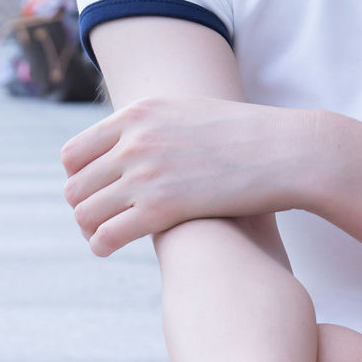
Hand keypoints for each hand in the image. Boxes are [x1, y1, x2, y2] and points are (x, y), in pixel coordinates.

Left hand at [61, 96, 298, 254]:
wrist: (286, 152)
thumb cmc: (246, 137)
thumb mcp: (189, 113)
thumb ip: (155, 124)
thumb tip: (137, 142)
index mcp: (137, 114)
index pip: (74, 153)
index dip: (77, 178)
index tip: (93, 192)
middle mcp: (135, 141)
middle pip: (75, 185)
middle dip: (82, 207)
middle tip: (96, 220)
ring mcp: (146, 174)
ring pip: (85, 212)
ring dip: (89, 229)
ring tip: (101, 237)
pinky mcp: (162, 209)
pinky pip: (108, 234)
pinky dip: (100, 245)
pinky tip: (107, 249)